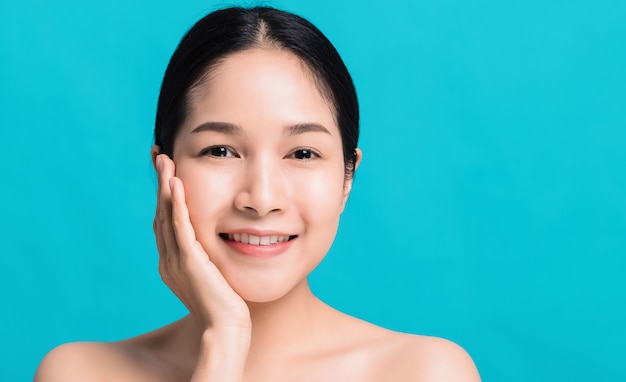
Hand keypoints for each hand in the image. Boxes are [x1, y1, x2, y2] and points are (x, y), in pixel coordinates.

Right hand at [153, 154, 250, 330]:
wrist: (226, 328)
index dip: (165, 193)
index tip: (166, 168)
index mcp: (172, 260)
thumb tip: (215, 238)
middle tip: (159, 154)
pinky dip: (177, 205)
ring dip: (165, 186)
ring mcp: (176, 261)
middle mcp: (168, 258)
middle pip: (161, 212)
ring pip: (166, 216)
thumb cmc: (226, 304)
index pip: (166, 219)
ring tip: (164, 159)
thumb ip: (207, 255)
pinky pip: (180, 229)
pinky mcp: (189, 263)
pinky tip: (176, 184)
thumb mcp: (213, 272)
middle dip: (160, 182)